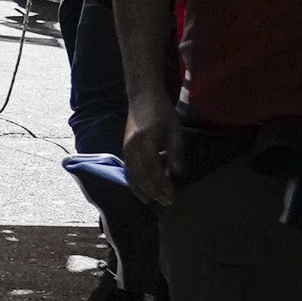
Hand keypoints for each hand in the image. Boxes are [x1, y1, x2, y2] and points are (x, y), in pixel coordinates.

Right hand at [124, 85, 177, 206]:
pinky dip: (135, 184)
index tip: (173, 196)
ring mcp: (126, 150)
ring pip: (133, 177)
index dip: (163, 186)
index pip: (154, 171)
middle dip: (155, 193)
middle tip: (167, 203)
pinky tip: (143, 191)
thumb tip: (176, 174)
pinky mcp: (125, 150)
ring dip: (144, 192)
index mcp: (146, 143)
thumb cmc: (162, 112)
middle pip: (142, 178)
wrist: (142, 97)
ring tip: (155, 202)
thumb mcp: (174, 130)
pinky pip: (128, 172)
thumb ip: (175, 152)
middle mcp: (132, 149)